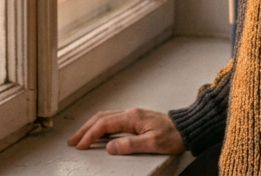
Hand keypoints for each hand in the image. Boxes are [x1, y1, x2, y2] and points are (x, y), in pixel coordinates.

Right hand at [66, 108, 185, 155]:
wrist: (188, 127)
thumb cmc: (173, 136)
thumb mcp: (153, 143)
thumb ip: (130, 145)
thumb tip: (109, 147)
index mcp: (132, 117)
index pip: (104, 125)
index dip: (90, 135)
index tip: (80, 146)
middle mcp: (130, 113)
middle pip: (101, 118)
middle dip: (85, 129)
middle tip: (72, 141)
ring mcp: (133, 114)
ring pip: (105, 117)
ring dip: (91, 126)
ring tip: (81, 137)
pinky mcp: (136, 118)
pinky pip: (112, 119)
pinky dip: (101, 126)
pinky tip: (99, 133)